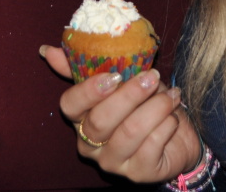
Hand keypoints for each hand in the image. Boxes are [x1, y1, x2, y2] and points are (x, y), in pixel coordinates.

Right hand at [42, 46, 201, 182]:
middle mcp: (90, 144)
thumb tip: (47, 50)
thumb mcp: (120, 80)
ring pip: (130, 132)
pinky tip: (173, 116)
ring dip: (155, 107)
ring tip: (171, 95)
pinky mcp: (139, 173)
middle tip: (152, 77)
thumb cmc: (144, 103)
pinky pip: (152, 145)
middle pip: (101, 120)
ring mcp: (113, 162)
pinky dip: (167, 125)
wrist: (178, 134)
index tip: (114, 75)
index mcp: (80, 118)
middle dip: (130, 95)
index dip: (88, 90)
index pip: (69, 106)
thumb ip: (88, 65)